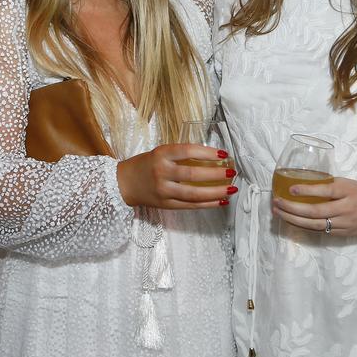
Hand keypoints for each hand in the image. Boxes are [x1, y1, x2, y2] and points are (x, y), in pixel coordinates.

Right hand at [117, 144, 237, 209]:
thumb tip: (212, 158)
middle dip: (216, 174)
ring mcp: (164, 191)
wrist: (124, 183)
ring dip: (216, 192)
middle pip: (193, 174)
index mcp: (161, 154)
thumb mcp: (160, 153)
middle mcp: (162, 172)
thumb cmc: (145, 164)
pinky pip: (191, 206)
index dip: (207, 153)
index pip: (188, 151)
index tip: (223, 154)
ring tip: (231, 189)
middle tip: (232, 172)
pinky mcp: (166, 205)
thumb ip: (181, 155)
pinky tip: (221, 200)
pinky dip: (208, 204)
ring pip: (194, 194)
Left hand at [272, 177, 356, 235]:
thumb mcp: (350, 184)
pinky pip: (319, 231)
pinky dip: (303, 227)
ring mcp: (344, 224)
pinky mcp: (343, 234)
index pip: (325, 191)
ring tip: (278, 212)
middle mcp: (345, 209)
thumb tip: (303, 184)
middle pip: (315, 211)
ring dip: (293, 219)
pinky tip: (291, 222)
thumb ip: (330, 185)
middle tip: (276, 202)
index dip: (307, 190)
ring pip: (314, 224)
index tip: (291, 188)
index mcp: (348, 192)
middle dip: (292, 208)